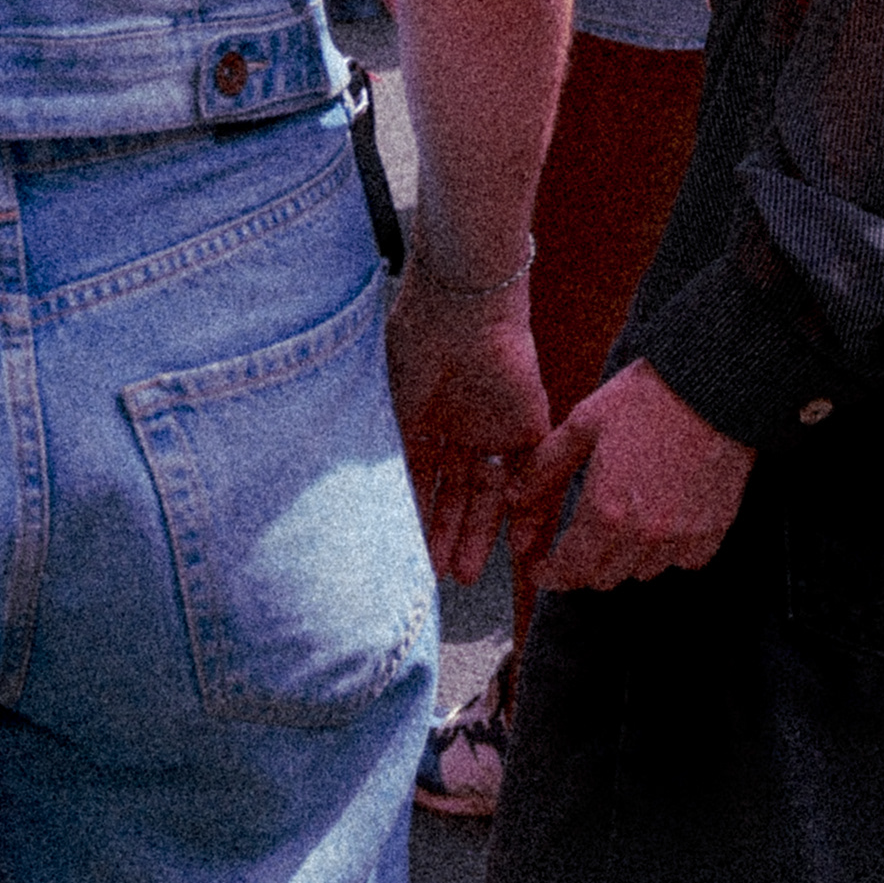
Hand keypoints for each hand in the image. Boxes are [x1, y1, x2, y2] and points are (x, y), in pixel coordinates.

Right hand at [386, 281, 549, 588]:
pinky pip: (531, 476)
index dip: (415, 517)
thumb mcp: (387, 405)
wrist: (463, 307)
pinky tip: (516, 543)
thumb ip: (382, 450)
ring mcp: (494, 428)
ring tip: (467, 571)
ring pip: (489, 493)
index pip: (420, 480)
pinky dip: (526, 510)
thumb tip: (352, 498)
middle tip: (440, 575)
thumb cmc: (414, 345)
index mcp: (422, 418)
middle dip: (448, 534)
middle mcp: (459, 428)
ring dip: (479, 532)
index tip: (407, 554)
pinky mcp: (529, 425)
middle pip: (455, 494)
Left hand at [507, 358, 755, 590]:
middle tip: (575, 545)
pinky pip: (683, 561)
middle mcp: (643, 535)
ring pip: (642, 572)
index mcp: (605, 511)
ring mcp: (682, 537)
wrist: (713, 387)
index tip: (542, 569)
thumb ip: (544, 468)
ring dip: (624, 559)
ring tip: (619, 528)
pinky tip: (660, 523)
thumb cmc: (645, 399)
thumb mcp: (584, 424)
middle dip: (583, 567)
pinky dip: (666, 551)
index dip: (550, 574)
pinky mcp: (714, 530)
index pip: (569, 570)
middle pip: (604, 578)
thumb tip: (513, 499)